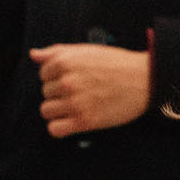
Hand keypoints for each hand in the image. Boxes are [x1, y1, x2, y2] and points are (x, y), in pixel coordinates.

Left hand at [31, 43, 149, 136]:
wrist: (144, 80)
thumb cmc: (117, 64)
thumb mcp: (86, 50)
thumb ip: (56, 51)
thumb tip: (34, 55)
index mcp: (65, 62)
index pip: (43, 74)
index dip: (57, 76)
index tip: (73, 78)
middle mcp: (67, 82)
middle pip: (45, 93)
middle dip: (59, 92)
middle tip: (80, 91)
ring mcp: (75, 103)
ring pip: (47, 111)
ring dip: (58, 110)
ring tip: (75, 106)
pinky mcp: (84, 121)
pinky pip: (55, 129)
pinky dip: (60, 127)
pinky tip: (71, 121)